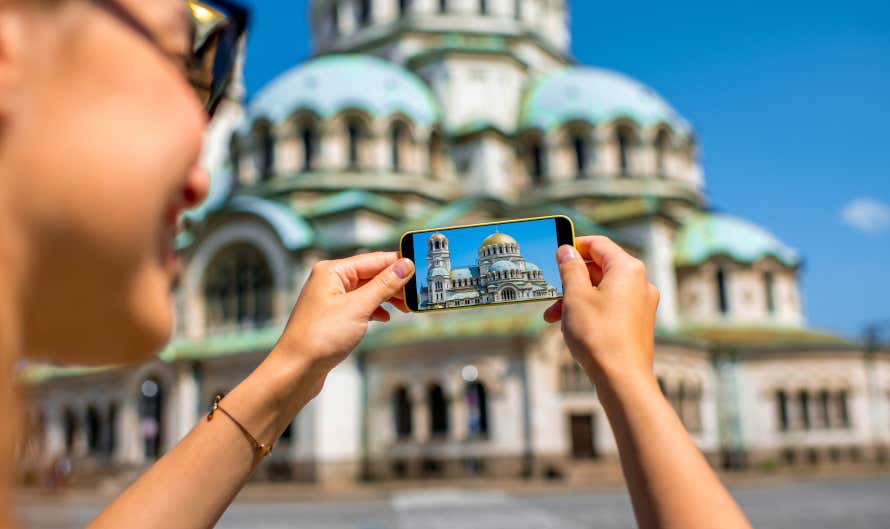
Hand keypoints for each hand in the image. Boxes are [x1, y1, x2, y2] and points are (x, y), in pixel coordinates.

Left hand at [272, 252, 414, 376]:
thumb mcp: (358, 308)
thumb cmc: (319, 337)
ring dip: (387, 297)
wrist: (296, 370)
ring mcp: (331, 299)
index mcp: (332, 271)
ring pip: (367, 291)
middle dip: (394, 283)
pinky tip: (385, 317)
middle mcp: (330, 280)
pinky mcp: (333, 316)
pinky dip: (375, 309)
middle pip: (371, 274)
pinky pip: (360, 305)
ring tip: (406, 307)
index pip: (373, 259)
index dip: (397, 264)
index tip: (420, 268)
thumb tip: (405, 266)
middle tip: (417, 293)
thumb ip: (384, 285)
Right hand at [544, 236, 658, 385]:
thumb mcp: (575, 297)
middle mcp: (640, 282)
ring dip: (577, 299)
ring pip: (603, 290)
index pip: (598, 245)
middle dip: (572, 280)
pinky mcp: (638, 323)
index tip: (555, 255)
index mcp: (627, 269)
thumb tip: (566, 251)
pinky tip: (572, 327)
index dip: (574, 247)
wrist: (622, 380)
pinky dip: (590, 311)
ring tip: (554, 318)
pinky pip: (611, 307)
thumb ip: (570, 269)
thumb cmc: (598, 336)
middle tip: (551, 294)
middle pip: (600, 268)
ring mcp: (641, 304)